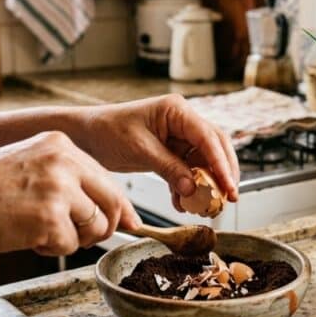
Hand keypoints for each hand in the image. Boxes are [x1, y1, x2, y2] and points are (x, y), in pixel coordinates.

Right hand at [0, 131, 140, 255]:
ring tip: (40, 232)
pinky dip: (51, 250)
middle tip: (84, 237)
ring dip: (73, 238)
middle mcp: (64, 161)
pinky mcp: (50, 218)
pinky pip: (70, 245)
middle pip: (111, 201)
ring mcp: (59, 189)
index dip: (116, 205)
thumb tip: (111, 208)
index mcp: (60, 144)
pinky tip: (26, 238)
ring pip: (95, 225)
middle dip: (104, 225)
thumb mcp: (29, 165)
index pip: (105, 178)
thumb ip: (66, 178)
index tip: (126, 222)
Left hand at [77, 94, 239, 209]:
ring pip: (203, 161)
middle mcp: (182, 121)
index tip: (228, 187)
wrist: (86, 136)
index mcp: (176, 110)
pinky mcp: (170, 152)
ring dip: (205, 184)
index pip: (207, 137)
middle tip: (229, 198)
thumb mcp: (139, 149)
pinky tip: (182, 204)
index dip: (221, 164)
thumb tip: (193, 188)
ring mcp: (178, 136)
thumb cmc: (107, 130)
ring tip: (207, 206)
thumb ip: (168, 168)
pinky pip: (187, 170)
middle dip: (223, 173)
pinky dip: (187, 188)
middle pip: (214, 147)